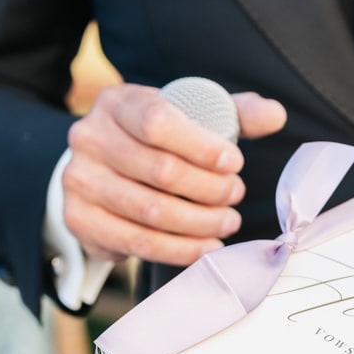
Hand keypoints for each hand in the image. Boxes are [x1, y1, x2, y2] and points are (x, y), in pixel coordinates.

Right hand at [62, 83, 286, 266]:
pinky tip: (204, 246)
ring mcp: (79, 181)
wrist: (103, 168)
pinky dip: (178, 250)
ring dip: (200, 223)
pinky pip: (137, 242)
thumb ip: (233, 113)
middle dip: (210, 189)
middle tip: (235, 195)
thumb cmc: (155, 140)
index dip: (202, 147)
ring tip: (227, 222)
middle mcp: (89, 138)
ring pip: (151, 212)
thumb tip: (275, 115)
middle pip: (160, 171)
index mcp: (117, 103)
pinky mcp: (79, 219)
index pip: (159, 122)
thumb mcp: (189, 116)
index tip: (234, 163)